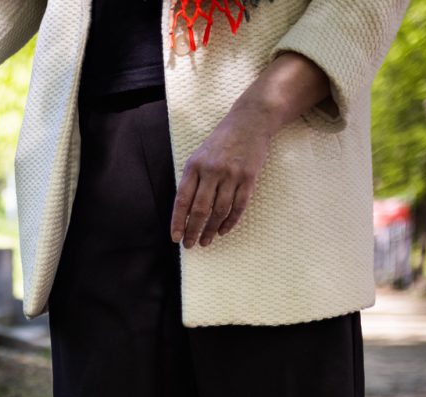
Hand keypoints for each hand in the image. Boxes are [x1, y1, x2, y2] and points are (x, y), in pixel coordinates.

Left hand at [170, 104, 273, 247]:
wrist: (250, 121)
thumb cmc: (221, 142)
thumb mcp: (199, 155)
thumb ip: (192, 180)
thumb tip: (184, 212)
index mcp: (194, 166)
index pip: (182, 200)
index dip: (178, 222)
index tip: (175, 238)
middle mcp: (212, 171)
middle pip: (200, 209)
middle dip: (193, 231)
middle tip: (190, 245)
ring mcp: (232, 175)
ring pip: (220, 211)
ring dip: (211, 230)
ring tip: (206, 241)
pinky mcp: (249, 178)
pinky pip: (239, 206)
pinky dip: (230, 221)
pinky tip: (223, 231)